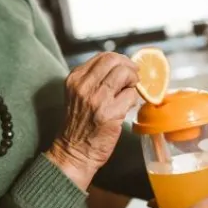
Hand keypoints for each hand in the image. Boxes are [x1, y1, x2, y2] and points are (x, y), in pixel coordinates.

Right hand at [47, 52, 139, 190]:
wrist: (74, 152)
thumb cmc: (79, 125)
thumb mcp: (78, 95)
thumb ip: (94, 79)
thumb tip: (122, 67)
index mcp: (75, 79)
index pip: (103, 56)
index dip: (120, 60)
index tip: (127, 68)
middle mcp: (84, 86)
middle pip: (115, 60)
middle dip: (129, 67)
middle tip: (134, 77)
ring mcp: (97, 99)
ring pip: (125, 73)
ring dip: (134, 81)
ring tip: (131, 91)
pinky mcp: (110, 113)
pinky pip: (131, 95)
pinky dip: (133, 99)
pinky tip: (127, 106)